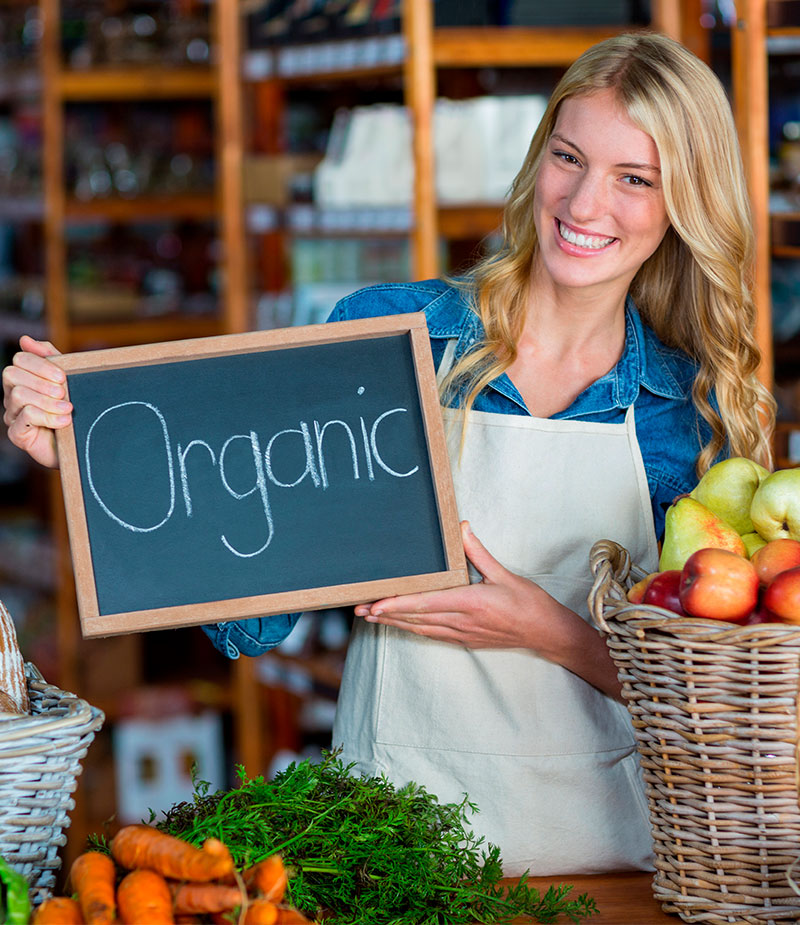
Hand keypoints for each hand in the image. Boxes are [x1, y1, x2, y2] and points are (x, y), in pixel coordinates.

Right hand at [2, 335, 69, 468]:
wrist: (82, 446)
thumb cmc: (74, 411)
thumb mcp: (67, 380)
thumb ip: (50, 358)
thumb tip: (25, 339)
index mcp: (24, 379)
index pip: (20, 359)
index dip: (40, 364)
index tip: (63, 376)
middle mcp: (13, 395)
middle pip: (12, 374)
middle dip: (41, 381)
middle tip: (65, 393)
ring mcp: (12, 415)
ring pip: (18, 395)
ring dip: (48, 401)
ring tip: (68, 409)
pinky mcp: (17, 434)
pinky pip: (26, 416)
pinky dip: (48, 416)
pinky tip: (65, 421)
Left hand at [354, 521, 623, 697]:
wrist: (547, 634)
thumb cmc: (529, 604)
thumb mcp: (505, 574)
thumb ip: (478, 552)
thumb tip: (461, 527)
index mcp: (471, 603)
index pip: (426, 603)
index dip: (398, 605)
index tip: (376, 604)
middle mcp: (462, 622)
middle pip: (416, 618)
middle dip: (386, 614)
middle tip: (359, 608)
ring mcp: (463, 634)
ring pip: (420, 628)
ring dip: (395, 623)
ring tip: (370, 617)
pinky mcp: (466, 640)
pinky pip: (433, 634)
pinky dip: (413, 629)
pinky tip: (400, 625)